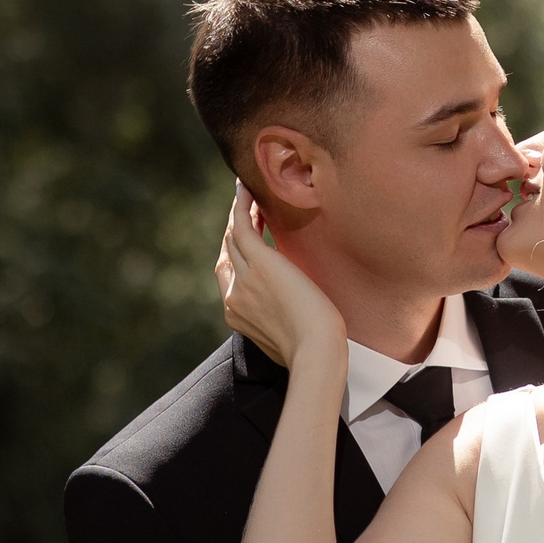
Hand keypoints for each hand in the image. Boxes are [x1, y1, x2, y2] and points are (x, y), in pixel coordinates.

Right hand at [217, 184, 344, 365]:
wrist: (316, 352)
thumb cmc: (314, 351)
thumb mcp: (287, 337)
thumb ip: (279, 321)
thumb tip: (293, 312)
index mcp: (238, 315)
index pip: (231, 278)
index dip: (237, 255)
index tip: (249, 239)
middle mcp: (234, 296)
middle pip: (228, 254)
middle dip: (235, 232)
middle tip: (248, 211)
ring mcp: (243, 279)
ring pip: (233, 238)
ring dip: (239, 214)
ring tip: (248, 195)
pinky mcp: (260, 263)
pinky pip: (242, 226)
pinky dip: (242, 206)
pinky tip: (247, 190)